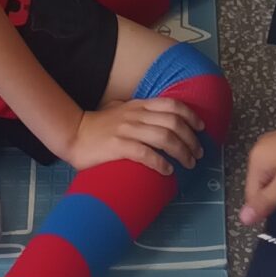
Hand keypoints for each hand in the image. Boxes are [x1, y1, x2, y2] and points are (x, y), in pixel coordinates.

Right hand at [64, 96, 203, 177]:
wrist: (74, 134)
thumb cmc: (100, 126)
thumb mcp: (122, 111)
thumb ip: (140, 113)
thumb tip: (162, 121)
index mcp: (138, 105)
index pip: (171, 105)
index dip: (190, 115)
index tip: (201, 128)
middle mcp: (136, 115)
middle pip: (172, 122)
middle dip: (190, 138)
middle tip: (198, 154)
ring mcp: (127, 130)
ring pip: (163, 137)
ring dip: (181, 151)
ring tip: (188, 164)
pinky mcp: (117, 146)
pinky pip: (144, 153)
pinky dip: (160, 162)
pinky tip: (167, 171)